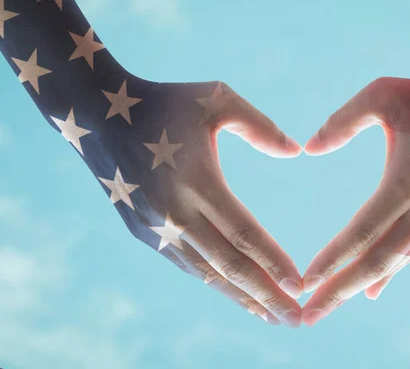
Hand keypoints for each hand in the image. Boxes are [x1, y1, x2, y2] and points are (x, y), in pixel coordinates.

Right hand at [53, 76, 303, 326]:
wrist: (98, 116)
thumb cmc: (165, 103)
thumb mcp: (216, 98)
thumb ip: (260, 125)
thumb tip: (296, 152)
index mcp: (196, 180)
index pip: (243, 233)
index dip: (274, 262)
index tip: (301, 286)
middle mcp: (174, 213)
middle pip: (228, 265)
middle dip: (265, 296)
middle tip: (297, 320)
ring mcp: (155, 228)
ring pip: (206, 274)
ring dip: (241, 297)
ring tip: (272, 316)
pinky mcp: (143, 233)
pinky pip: (187, 265)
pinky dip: (214, 283)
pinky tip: (235, 293)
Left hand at [300, 76, 409, 324]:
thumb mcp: (383, 94)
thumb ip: (342, 122)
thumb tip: (308, 150)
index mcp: (408, 182)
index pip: (363, 232)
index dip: (333, 259)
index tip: (305, 281)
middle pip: (377, 263)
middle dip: (339, 292)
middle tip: (307, 318)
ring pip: (395, 263)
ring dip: (360, 285)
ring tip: (328, 305)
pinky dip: (387, 271)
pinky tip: (371, 289)